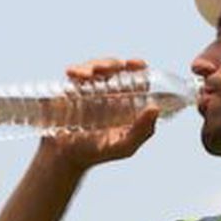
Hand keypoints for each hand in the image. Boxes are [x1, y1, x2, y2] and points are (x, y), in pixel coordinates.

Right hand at [36, 57, 161, 172]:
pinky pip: (75, 74)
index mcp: (125, 102)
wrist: (65, 158)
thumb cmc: (96, 153)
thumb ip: (142, 131)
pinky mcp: (71, 89)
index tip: (136, 64)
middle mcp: (109, 92)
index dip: (137, 66)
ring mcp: (89, 89)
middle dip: (111, 62)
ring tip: (87, 74)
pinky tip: (73, 73)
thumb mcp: (124, 146)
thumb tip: (155, 108)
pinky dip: (76, 69)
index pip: (134, 77)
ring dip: (93, 64)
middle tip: (109, 68)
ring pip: (94, 67)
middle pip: (113, 68)